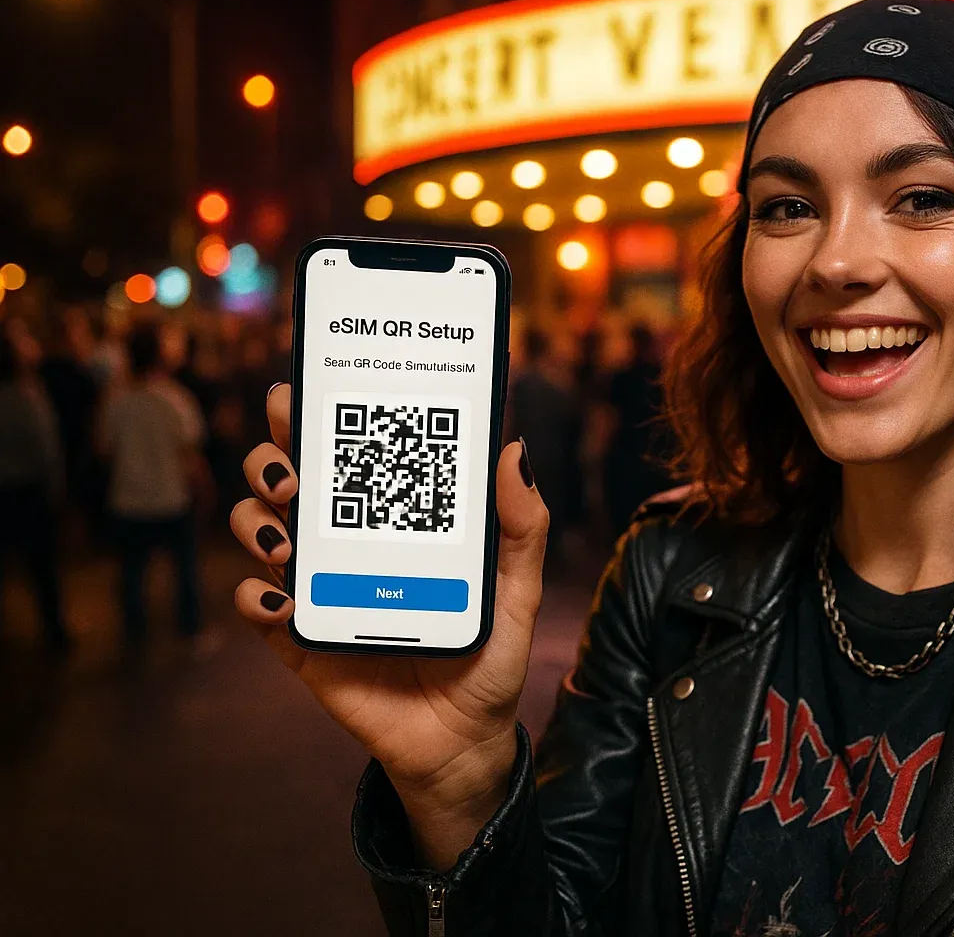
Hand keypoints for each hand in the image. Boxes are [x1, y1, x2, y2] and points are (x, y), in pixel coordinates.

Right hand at [229, 384, 548, 866]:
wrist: (462, 740)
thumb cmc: (489, 656)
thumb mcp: (518, 591)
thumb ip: (521, 527)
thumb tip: (514, 450)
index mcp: (396, 519)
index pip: (352, 452)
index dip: (321, 415)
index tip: (309, 390)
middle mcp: (348, 542)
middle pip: (288, 477)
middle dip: (273, 456)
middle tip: (294, 469)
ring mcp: (318, 586)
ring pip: (259, 528)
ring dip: (257, 519)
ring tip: (287, 535)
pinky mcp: (298, 638)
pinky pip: (255, 605)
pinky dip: (255, 596)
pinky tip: (281, 601)